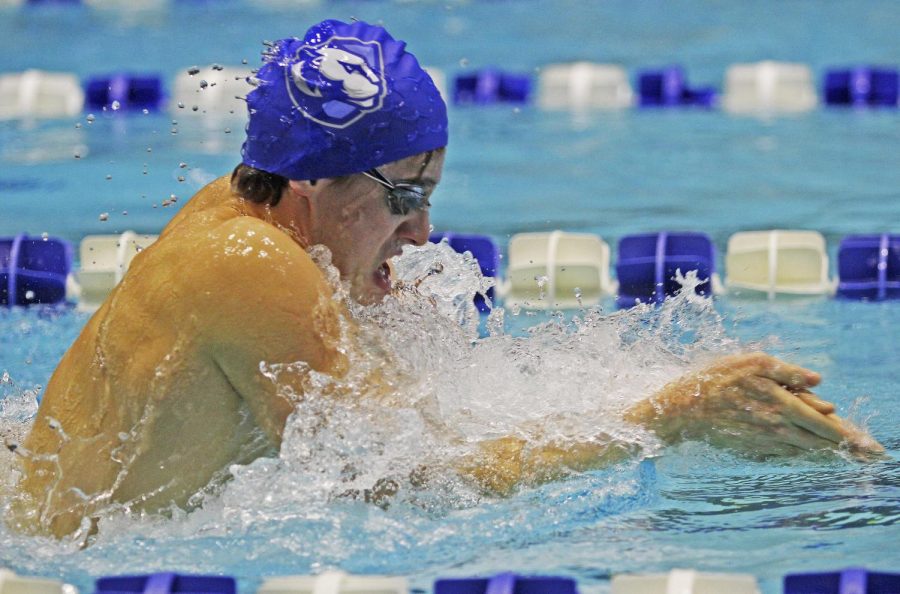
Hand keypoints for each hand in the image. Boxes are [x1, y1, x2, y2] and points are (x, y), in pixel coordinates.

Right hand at [624, 353, 883, 457]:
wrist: (684, 408)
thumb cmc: (717, 379)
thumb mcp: (752, 363)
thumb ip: (788, 372)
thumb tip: (819, 382)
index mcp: (781, 403)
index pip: (826, 423)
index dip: (851, 435)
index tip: (873, 447)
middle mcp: (778, 427)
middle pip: (821, 441)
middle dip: (850, 448)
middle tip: (874, 455)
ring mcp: (766, 442)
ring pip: (807, 450)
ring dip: (831, 453)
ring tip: (852, 455)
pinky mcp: (755, 449)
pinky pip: (787, 454)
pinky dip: (805, 455)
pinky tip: (814, 453)